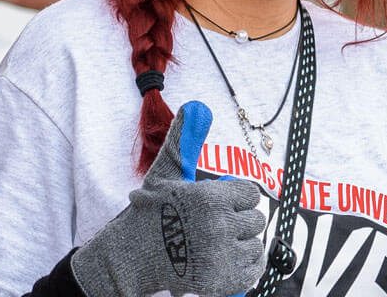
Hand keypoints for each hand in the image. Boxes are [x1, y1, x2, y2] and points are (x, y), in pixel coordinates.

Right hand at [73, 101, 268, 296]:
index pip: (250, 194)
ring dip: (239, 245)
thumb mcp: (165, 175)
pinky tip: (222, 260)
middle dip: (237, 221)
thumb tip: (195, 106)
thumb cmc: (151, 215)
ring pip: (255, 245)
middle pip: (256, 220)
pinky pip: (253, 270)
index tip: (216, 206)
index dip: (234, 199)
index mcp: (209, 198)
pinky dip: (243, 267)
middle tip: (211, 226)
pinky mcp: (224, 282)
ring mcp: (222, 257)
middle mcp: (219, 226)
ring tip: (213, 244)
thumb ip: (184, 141)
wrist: (131, 259)